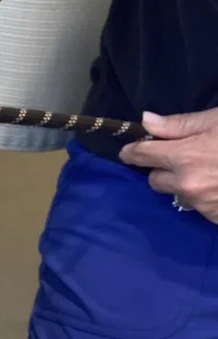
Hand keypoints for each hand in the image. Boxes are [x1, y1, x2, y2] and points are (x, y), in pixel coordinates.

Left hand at [119, 108, 217, 222]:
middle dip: (162, 169)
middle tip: (182, 157)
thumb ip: (180, 125)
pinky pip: (197, 207)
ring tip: (210, 171)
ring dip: (183, 185)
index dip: (132, 151)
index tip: (129, 151)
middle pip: (154, 180)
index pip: (142, 156)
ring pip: (176, 195)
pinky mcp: (214, 217)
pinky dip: (203, 198)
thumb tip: (146, 121)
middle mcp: (186, 185)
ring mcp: (201, 204)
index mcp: (184, 157)